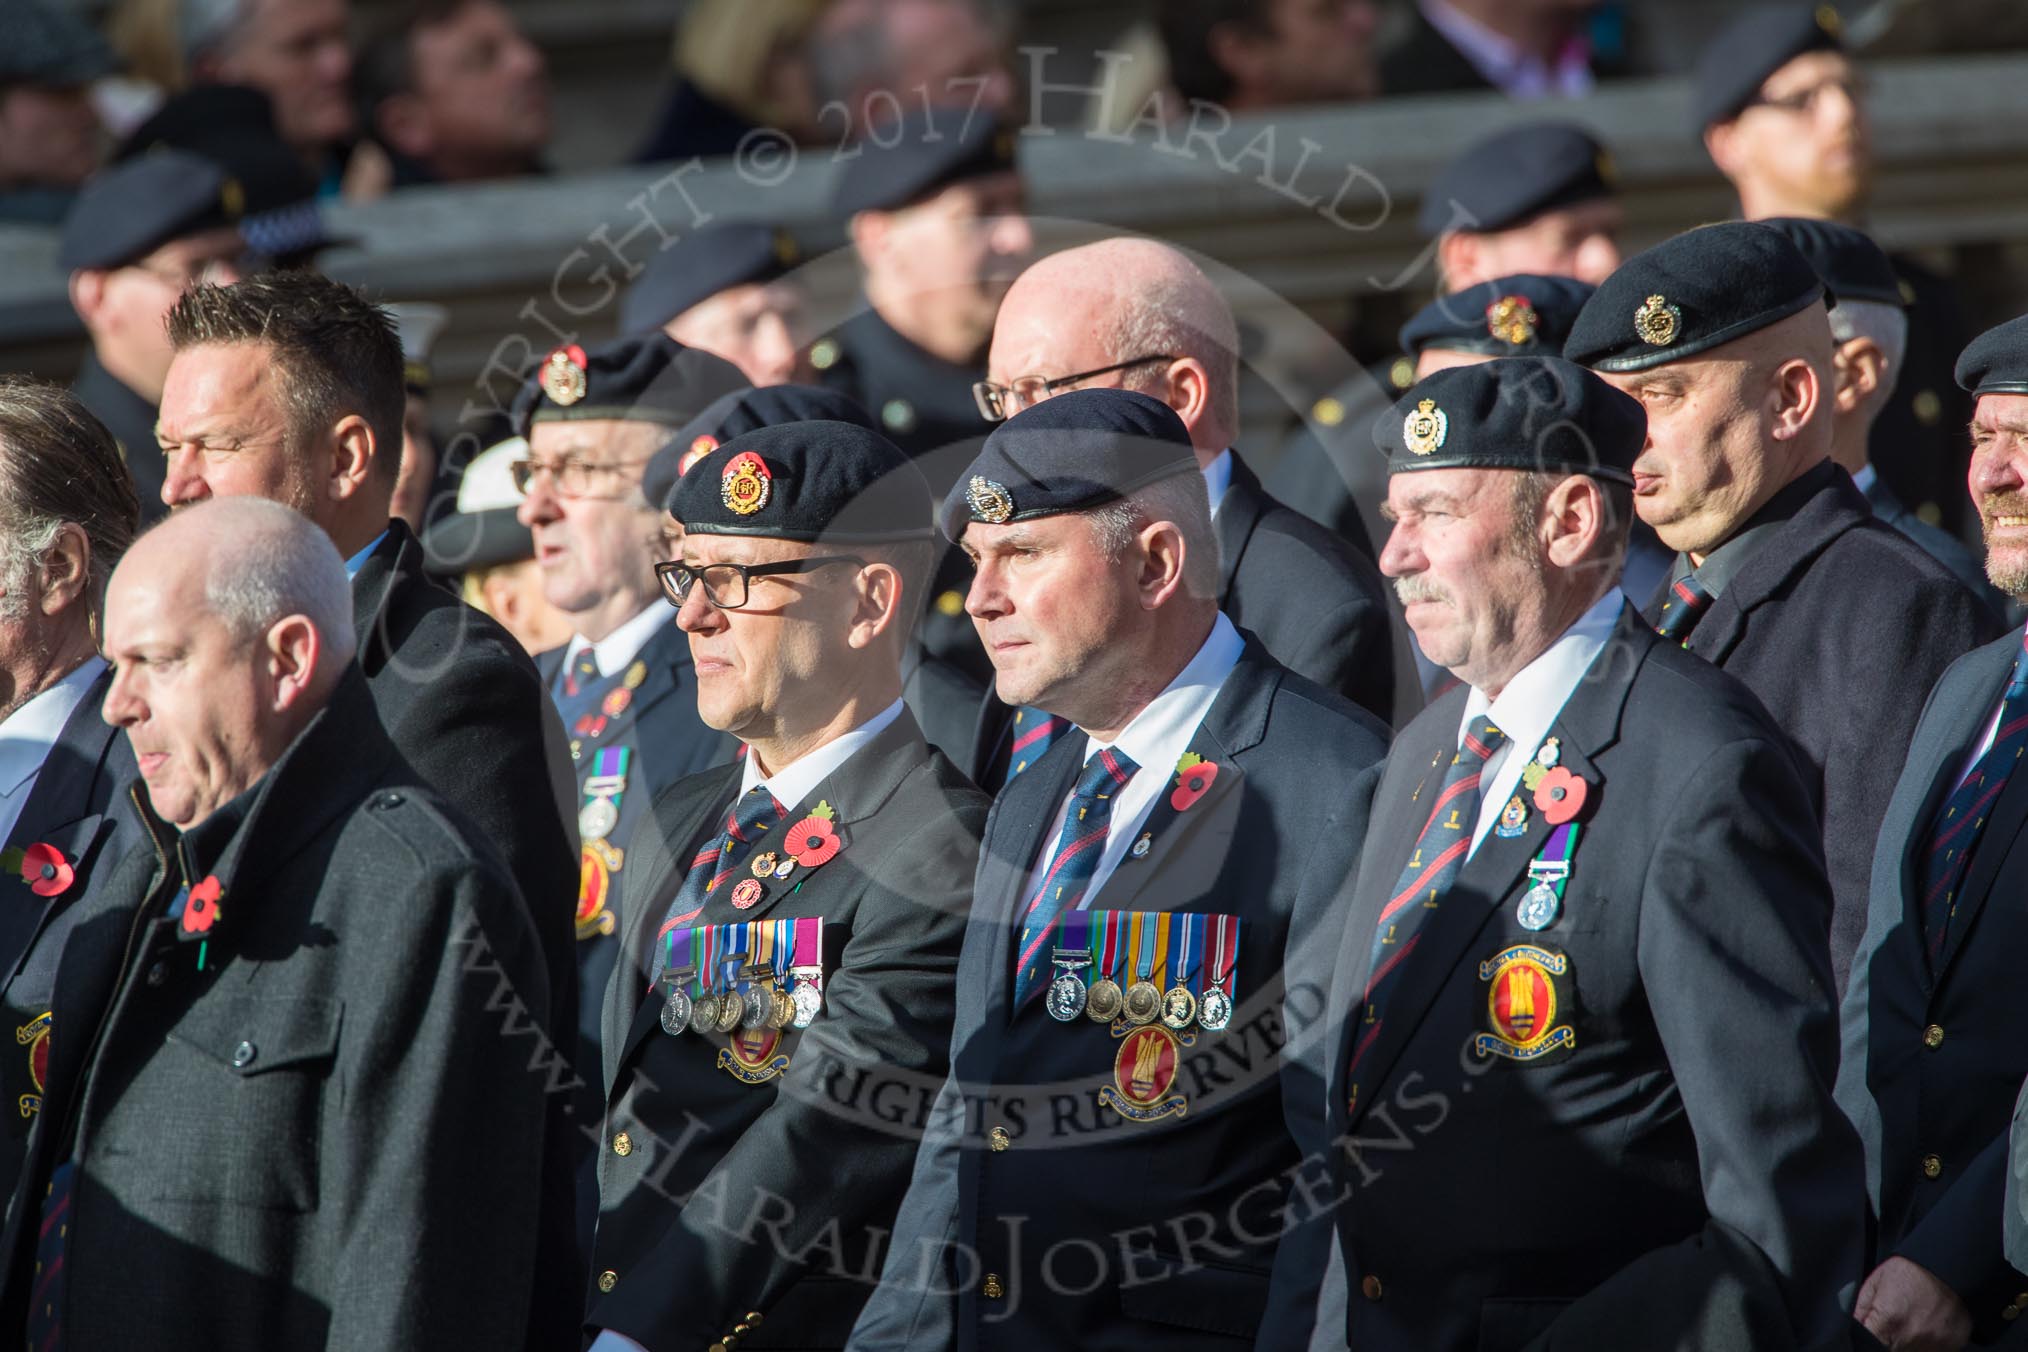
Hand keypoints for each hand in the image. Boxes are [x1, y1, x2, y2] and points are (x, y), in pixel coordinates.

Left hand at [1853, 1256, 1971, 1351]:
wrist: (1946, 1267)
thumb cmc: (1909, 1272)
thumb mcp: (1875, 1283)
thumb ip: (1861, 1311)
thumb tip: (1855, 1329)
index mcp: (1888, 1322)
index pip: (1870, 1345)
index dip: (1870, 1340)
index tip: (1874, 1332)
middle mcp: (1912, 1337)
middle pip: (1891, 1350)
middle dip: (1888, 1340)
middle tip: (1894, 1323)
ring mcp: (1935, 1344)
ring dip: (1908, 1342)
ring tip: (1911, 1322)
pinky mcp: (1952, 1345)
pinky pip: (1934, 1351)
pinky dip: (1928, 1343)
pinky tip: (1926, 1326)